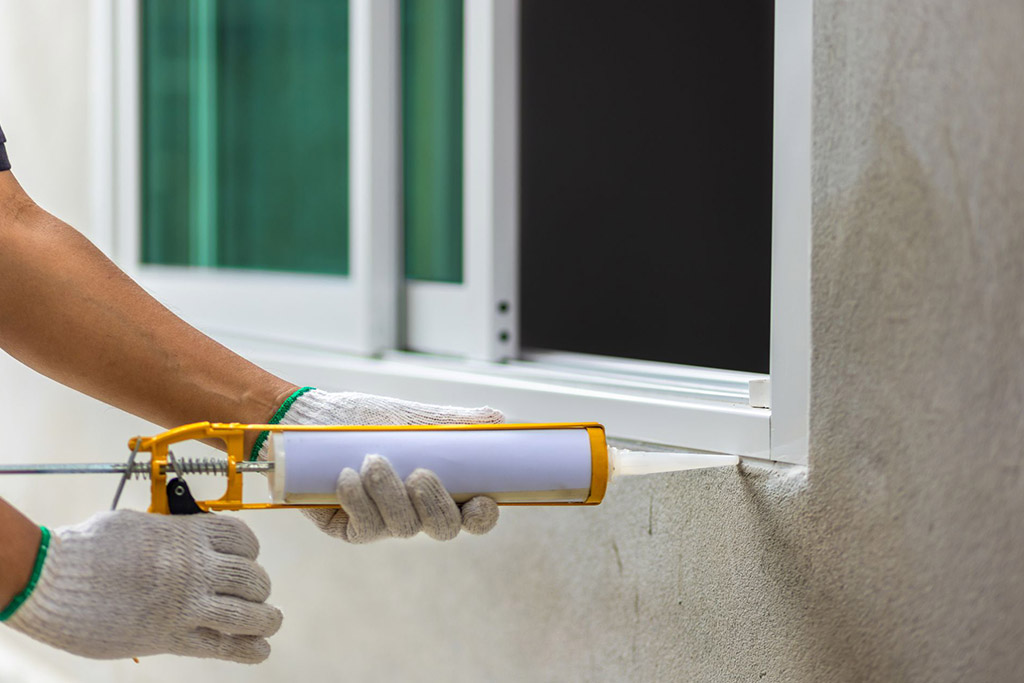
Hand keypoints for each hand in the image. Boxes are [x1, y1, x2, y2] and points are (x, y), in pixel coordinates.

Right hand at [5, 510, 281, 662]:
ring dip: (264, 619)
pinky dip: (247, 649)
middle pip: (251, 578)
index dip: (250, 550)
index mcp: (188, 534)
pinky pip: (222, 646)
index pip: (242, 538)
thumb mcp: (137, 525)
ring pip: (246, 614)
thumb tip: (179, 536)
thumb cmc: (88, 548)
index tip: (246, 558)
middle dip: (258, 588)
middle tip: (254, 595)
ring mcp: (186, 604)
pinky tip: (260, 651)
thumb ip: (167, 534)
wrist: (54, 581)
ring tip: (270, 622)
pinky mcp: (170, 637)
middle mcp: (196, 568)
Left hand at [260, 389, 503, 541]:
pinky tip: (345, 477)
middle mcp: (417, 511)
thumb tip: (499, 419)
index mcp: (442, 488)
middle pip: (444, 529)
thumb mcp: (414, 417)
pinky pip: (365, 527)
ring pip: (403, 527)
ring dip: (390, 494)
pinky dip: (358, 501)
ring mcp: (385, 524)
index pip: (474, 516)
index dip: (483, 517)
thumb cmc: (367, 418)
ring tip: (372, 460)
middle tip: (420, 474)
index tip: (482, 500)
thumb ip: (455, 422)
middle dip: (436, 504)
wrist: (315, 419)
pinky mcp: (351, 529)